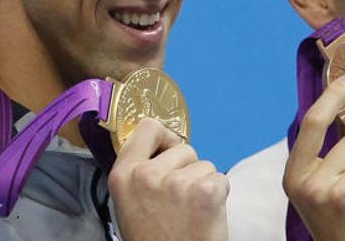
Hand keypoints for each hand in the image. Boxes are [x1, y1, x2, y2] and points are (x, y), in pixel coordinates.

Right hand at [108, 118, 228, 240]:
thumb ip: (139, 173)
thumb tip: (160, 147)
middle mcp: (146, 174)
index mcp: (122, 175)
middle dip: (188, 169)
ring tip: (191, 213)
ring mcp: (176, 182)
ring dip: (204, 184)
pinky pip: (221, 179)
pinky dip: (219, 197)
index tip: (170, 149)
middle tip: (181, 201)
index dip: (164, 137)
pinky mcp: (204, 192)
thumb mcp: (129, 203)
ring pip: (205, 165)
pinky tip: (205, 217)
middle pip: (183, 148)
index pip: (146, 127)